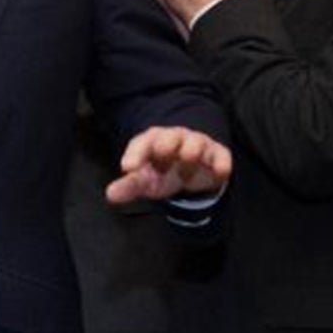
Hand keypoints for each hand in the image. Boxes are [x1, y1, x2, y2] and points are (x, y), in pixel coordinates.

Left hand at [105, 124, 231, 204]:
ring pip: (196, 143)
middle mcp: (175, 139)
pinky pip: (221, 156)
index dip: (135, 154)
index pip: (142, 143)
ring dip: (192, 151)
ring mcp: (197, 145)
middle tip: (161, 152)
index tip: (127, 168)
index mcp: (152, 142)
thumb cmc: (161, 171)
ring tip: (187, 163)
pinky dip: (221, 163)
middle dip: (166, 143)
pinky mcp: (217, 155)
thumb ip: (129, 186)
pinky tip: (220, 172)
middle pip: (170, 137)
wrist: (190, 169)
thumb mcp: (144, 180)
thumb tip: (111, 195)